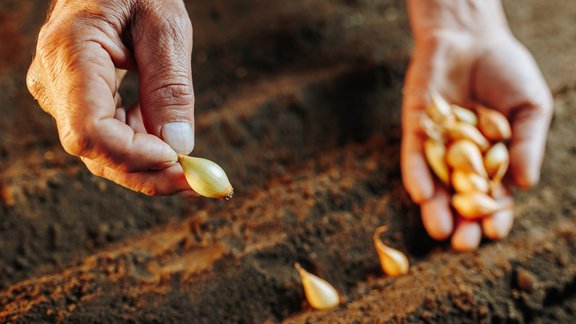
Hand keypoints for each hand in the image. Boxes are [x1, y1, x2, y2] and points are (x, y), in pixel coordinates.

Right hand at [27, 0, 194, 194]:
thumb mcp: (165, 26)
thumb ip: (170, 85)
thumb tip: (179, 146)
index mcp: (70, 54)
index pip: (89, 130)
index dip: (133, 155)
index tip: (177, 160)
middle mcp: (56, 82)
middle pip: (97, 152)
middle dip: (150, 174)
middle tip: (199, 184)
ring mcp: (63, 94)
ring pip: (104, 153)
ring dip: (151, 168)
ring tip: (194, 170)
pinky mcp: (79, 100)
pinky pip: (110, 137)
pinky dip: (144, 149)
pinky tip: (174, 147)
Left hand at [401, 0, 552, 249]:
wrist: (472, 38)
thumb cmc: (507, 72)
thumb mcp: (530, 107)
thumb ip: (527, 144)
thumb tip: (527, 184)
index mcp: (492, 158)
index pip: (492, 194)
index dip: (494, 215)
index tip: (495, 234)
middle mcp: (461, 158)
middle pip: (459, 196)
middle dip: (461, 221)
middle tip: (461, 244)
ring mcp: (437, 145)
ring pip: (435, 182)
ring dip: (434, 207)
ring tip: (439, 230)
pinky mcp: (416, 129)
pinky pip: (414, 156)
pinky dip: (417, 174)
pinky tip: (421, 195)